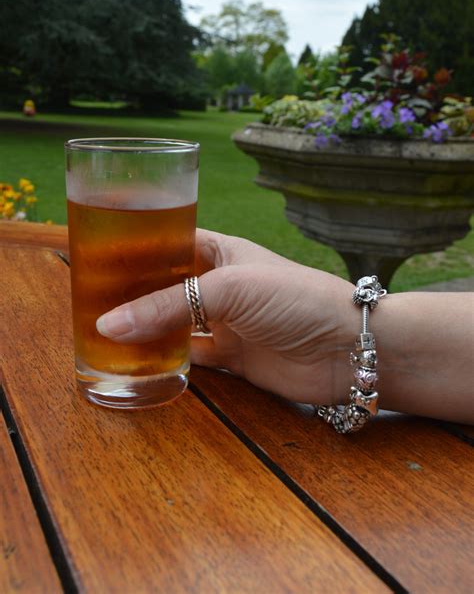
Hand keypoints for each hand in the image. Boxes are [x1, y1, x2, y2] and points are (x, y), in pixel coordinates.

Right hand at [96, 228, 355, 404]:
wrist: (349, 348)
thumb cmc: (294, 298)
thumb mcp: (230, 289)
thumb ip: (169, 305)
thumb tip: (109, 324)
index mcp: (220, 252)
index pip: (168, 243)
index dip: (135, 248)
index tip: (96, 255)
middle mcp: (219, 284)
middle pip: (165, 286)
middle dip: (132, 293)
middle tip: (90, 299)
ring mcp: (225, 322)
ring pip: (173, 323)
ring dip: (143, 328)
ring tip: (100, 331)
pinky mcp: (232, 357)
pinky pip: (188, 356)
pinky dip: (164, 359)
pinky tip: (135, 361)